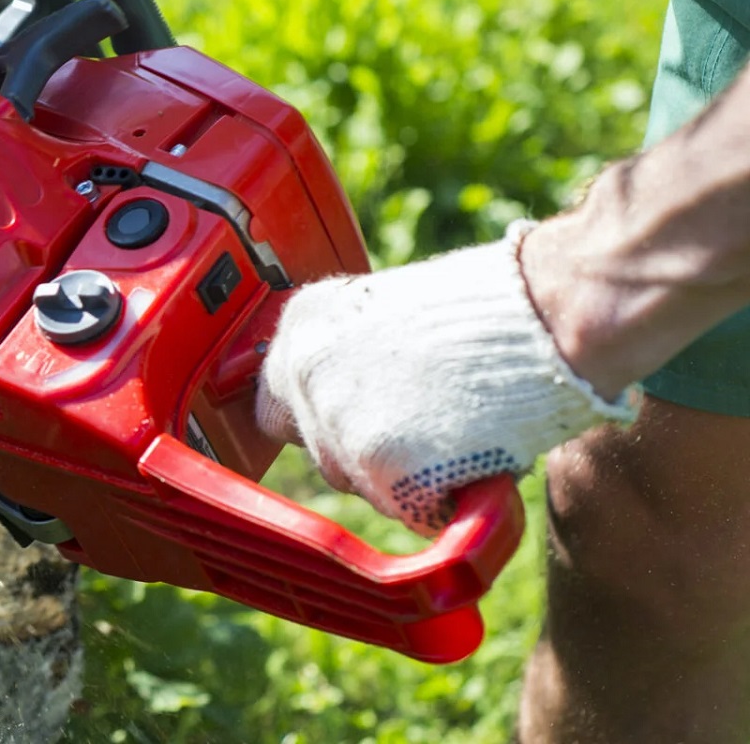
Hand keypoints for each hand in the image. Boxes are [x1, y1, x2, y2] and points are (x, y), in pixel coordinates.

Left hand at [255, 223, 633, 533]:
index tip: (362, 429)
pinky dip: (446, 501)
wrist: (546, 310)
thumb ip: (355, 360)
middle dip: (371, 455)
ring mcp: (337, 420)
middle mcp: (303, 371)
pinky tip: (474, 456)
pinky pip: (409, 511)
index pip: (275, 405)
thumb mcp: (393, 317)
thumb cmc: (490, 309)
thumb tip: (350, 405)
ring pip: (362, 487)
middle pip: (321, 453)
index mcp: (302, 325)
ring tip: (461, 429)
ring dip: (408, 479)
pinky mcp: (381, 466)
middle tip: (432, 427)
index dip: (322, 424)